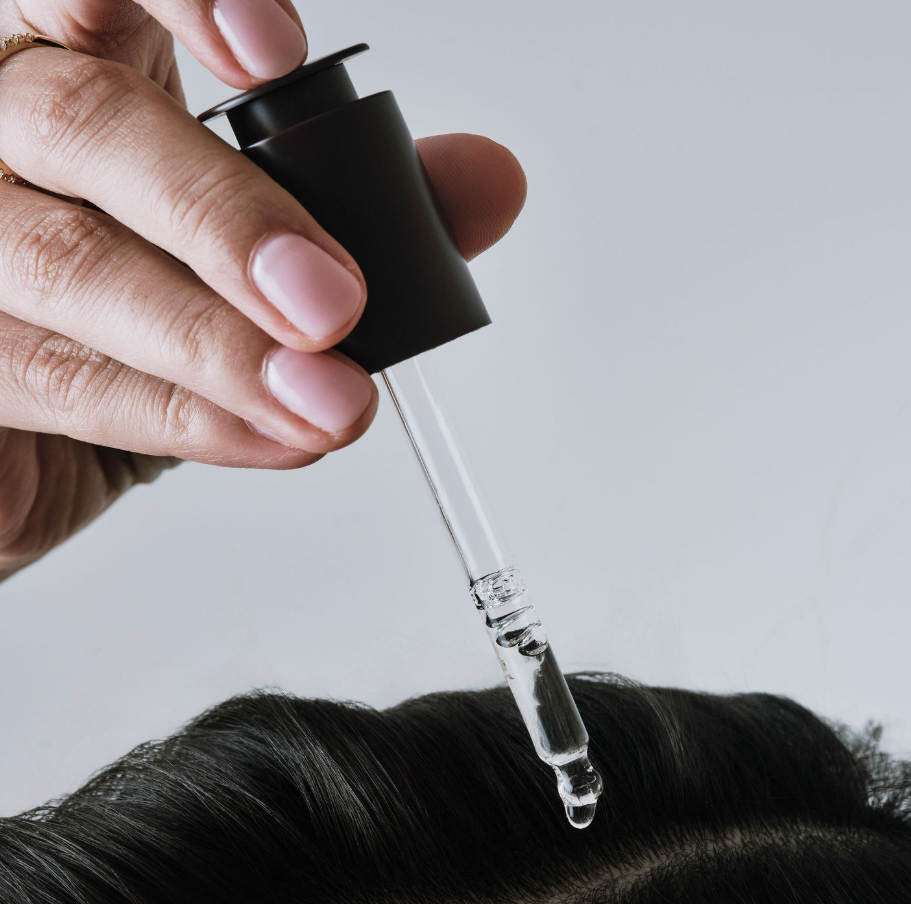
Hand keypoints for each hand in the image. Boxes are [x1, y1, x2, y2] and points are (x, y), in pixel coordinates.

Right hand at [0, 1, 526, 578]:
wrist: (33, 461)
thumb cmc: (136, 330)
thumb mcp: (250, 259)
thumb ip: (360, 209)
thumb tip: (486, 182)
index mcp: (73, 69)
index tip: (275, 56)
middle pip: (83, 126)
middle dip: (227, 217)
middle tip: (334, 302)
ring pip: (67, 263)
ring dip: (221, 341)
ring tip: (325, 398)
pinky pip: (62, 379)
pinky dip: (187, 417)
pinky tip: (270, 434)